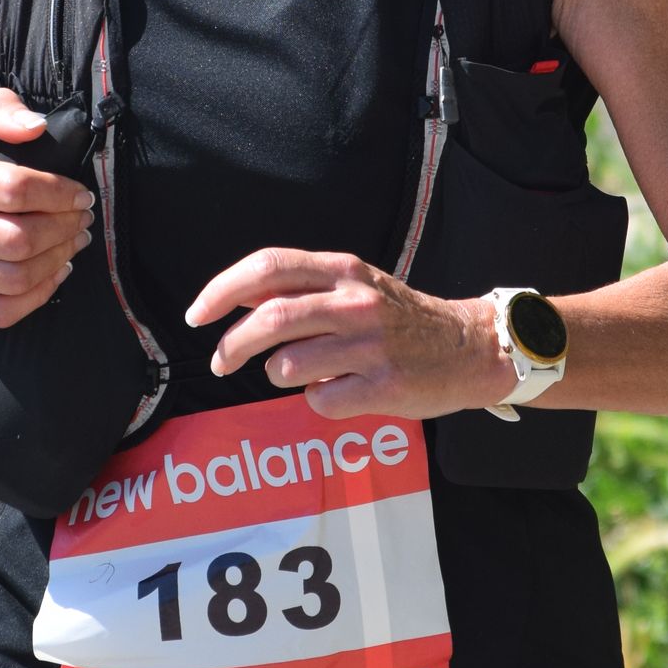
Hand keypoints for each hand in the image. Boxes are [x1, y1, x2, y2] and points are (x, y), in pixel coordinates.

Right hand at [0, 88, 94, 325]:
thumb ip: (4, 110)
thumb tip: (36, 127)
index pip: (18, 190)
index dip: (60, 194)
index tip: (82, 194)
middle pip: (22, 240)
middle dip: (65, 229)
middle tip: (82, 219)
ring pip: (19, 277)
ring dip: (59, 259)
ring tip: (73, 241)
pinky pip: (6, 311)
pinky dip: (40, 294)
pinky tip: (55, 271)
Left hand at [185, 249, 509, 418]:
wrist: (470, 347)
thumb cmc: (400, 318)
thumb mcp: (354, 285)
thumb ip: (300, 287)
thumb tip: (235, 296)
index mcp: (343, 270)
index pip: (267, 268)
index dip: (221, 291)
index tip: (197, 315)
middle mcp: (355, 302)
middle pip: (269, 319)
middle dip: (230, 346)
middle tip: (219, 362)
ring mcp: (370, 345)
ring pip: (287, 366)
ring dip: (281, 375)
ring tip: (306, 373)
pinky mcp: (383, 386)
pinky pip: (320, 400)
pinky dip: (319, 400)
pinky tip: (343, 390)